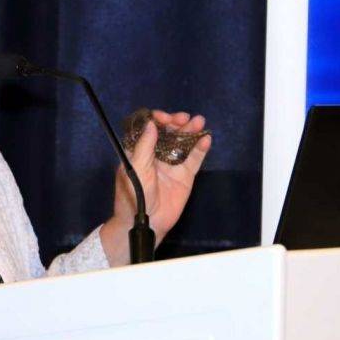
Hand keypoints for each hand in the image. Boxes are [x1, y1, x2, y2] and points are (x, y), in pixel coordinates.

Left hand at [104, 110, 210, 259]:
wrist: (147, 222)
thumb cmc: (133, 195)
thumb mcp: (136, 168)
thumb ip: (144, 146)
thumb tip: (151, 124)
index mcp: (139, 151)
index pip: (149, 129)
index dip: (156, 120)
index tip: (163, 117)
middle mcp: (156, 155)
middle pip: (168, 132)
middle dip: (176, 122)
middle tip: (183, 118)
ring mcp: (171, 164)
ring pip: (182, 143)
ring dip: (190, 130)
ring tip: (199, 121)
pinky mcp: (185, 175)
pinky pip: (194, 158)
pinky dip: (200, 148)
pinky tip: (206, 138)